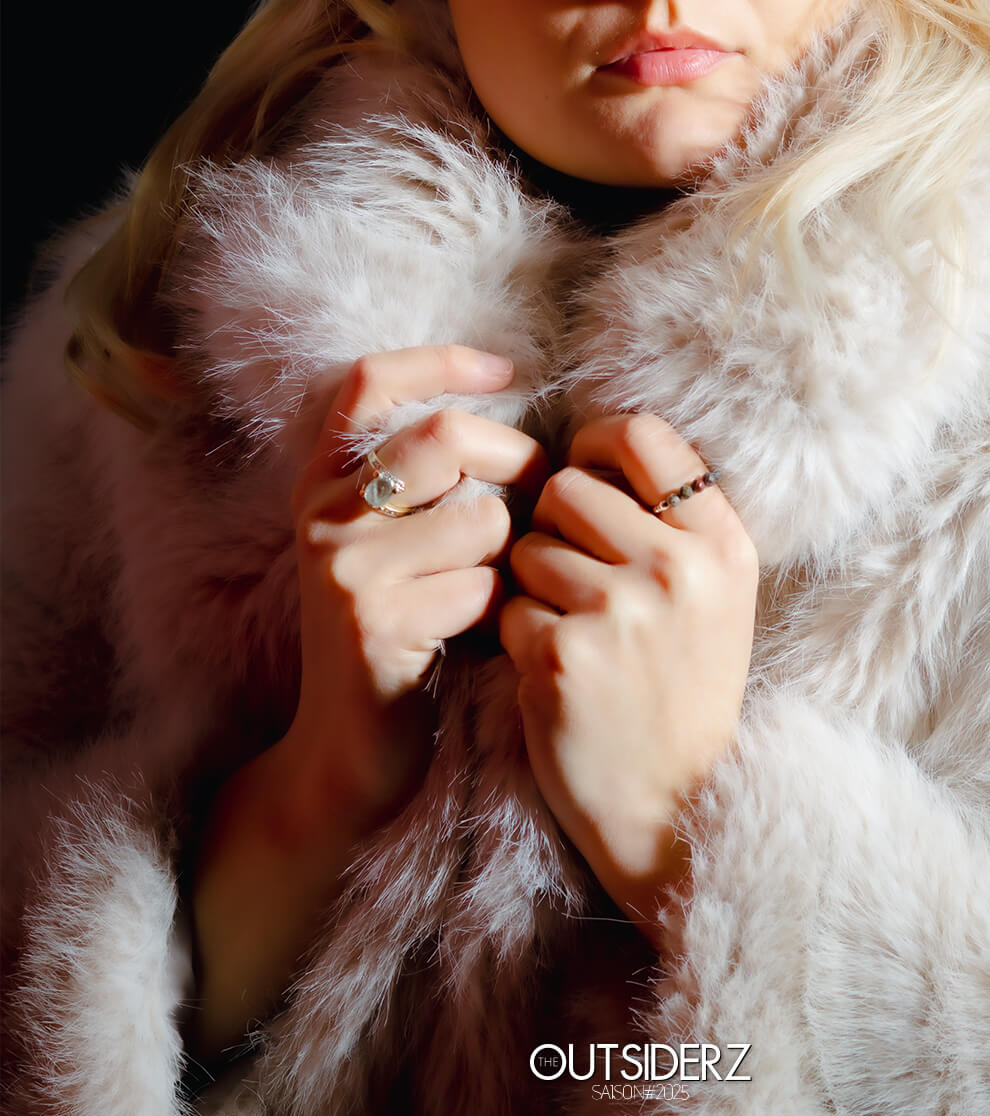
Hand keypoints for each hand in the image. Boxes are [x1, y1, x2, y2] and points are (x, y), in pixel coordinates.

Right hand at [283, 345, 547, 835]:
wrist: (344, 755)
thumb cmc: (398, 635)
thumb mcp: (392, 545)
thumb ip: (426, 481)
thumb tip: (513, 414)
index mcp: (323, 482)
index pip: (368, 381)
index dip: (440, 360)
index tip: (504, 368)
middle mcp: (323, 514)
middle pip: (445, 436)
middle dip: (515, 460)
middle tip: (540, 498)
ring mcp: (345, 568)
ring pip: (481, 517)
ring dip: (512, 553)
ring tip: (497, 587)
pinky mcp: (375, 623)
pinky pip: (482, 587)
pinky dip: (501, 610)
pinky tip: (482, 637)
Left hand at [499, 414, 758, 943]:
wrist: (671, 809)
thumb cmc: (682, 689)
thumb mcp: (712, 596)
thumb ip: (671, 520)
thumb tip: (593, 443)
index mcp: (722, 543)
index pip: (643, 435)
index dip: (596, 444)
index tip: (584, 473)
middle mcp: (679, 568)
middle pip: (568, 486)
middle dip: (553, 526)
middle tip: (574, 578)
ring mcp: (621, 611)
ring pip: (527, 545)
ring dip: (531, 583)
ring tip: (571, 630)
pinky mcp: (564, 656)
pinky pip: (509, 606)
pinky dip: (519, 636)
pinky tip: (555, 672)